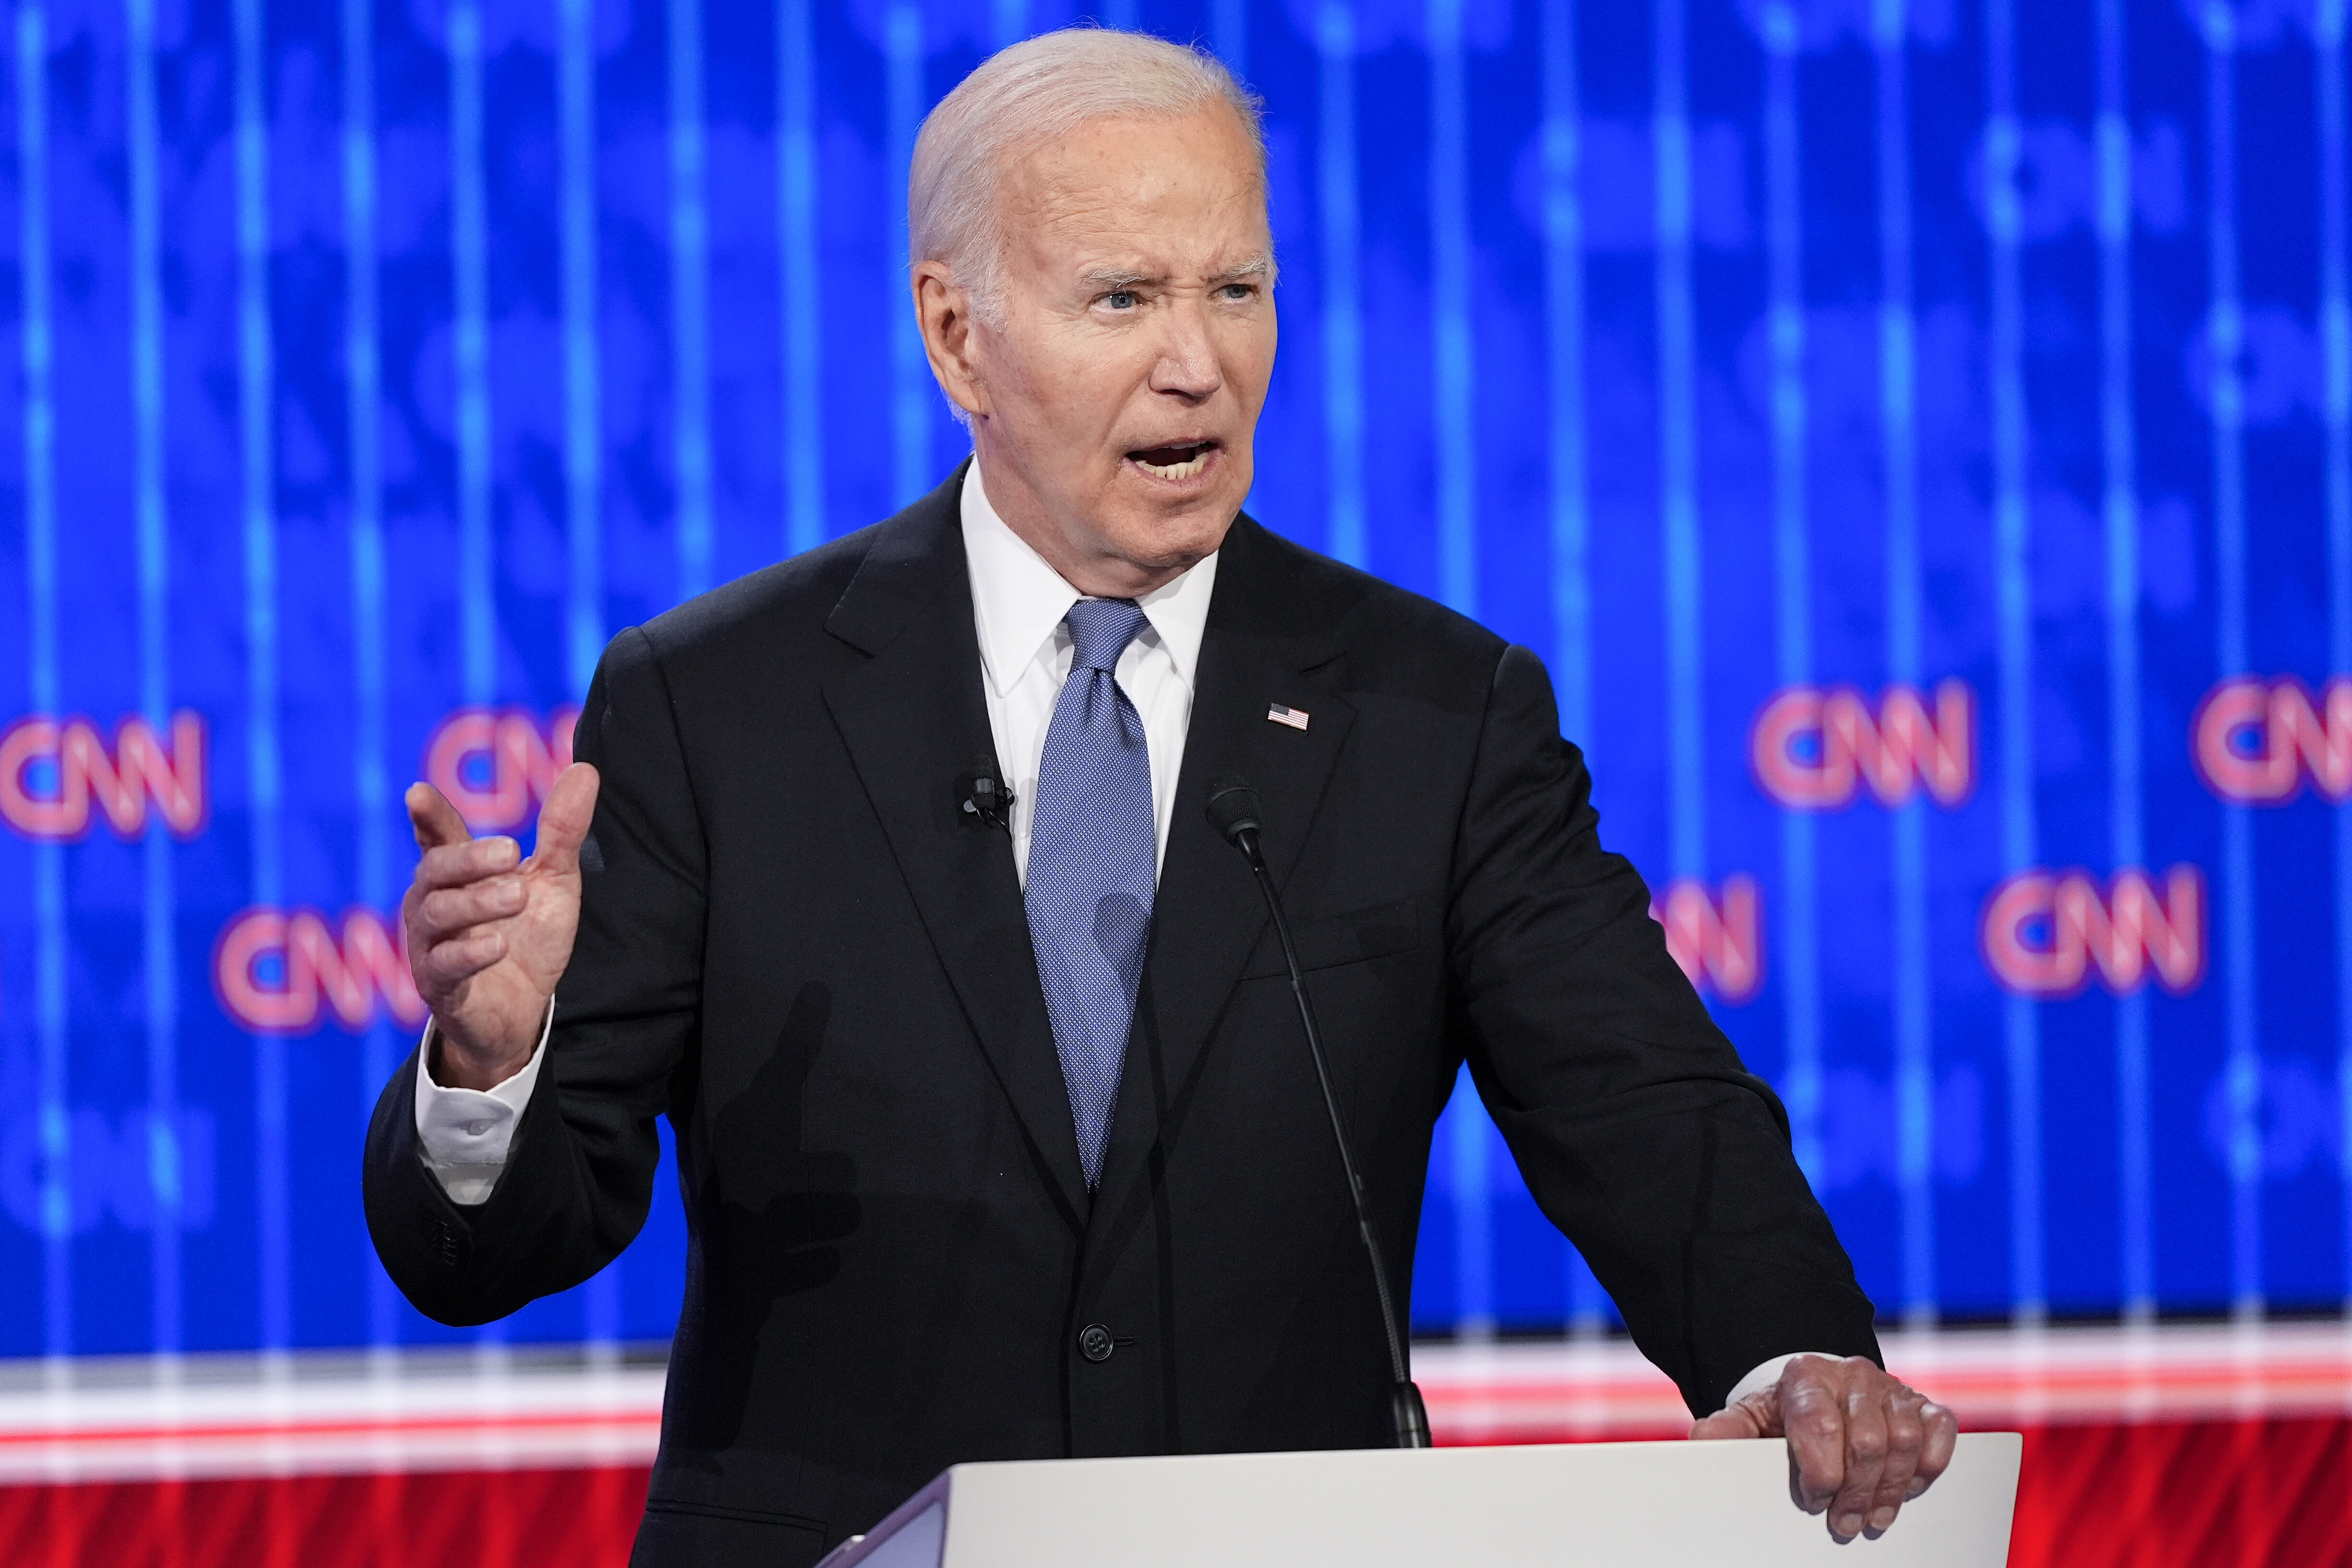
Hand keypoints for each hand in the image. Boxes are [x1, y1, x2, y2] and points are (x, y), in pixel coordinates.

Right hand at [402, 763, 599, 1089]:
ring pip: (438, 914)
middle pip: (435, 870)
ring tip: (518, 895)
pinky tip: (497, 944)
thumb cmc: (526, 939)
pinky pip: (443, 965)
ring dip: (477, 902)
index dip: (428, 816)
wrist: (522, 1013)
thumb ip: (562, 831)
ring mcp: (431, 945)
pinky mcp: (439, 985)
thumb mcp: (553, 881)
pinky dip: (469, 952)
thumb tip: (585, 770)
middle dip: (468, 858)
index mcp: (457, 874)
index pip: (437, 837)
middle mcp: (433, 904)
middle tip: (511, 851)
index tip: (418, 795)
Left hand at [1689, 1353, 1956, 1541]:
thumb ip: (1727, 1431)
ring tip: (1874, 1517)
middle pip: (1868, 1443)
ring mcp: (1891, 1388)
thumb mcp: (1750, 1419)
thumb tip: (1702, 1442)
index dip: (1820, 1472)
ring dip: (1891, 1489)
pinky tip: (1910, 1486)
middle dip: (1856, 1493)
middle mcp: (1852, 1376)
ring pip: (1904, 1442)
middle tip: (1844, 1523)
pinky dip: (1930, 1463)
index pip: (1820, 1425)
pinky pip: (1939, 1430)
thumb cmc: (1787, 1413)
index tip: (1812, 1499)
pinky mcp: (1923, 1403)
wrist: (1821, 1391)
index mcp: (1806, 1376)